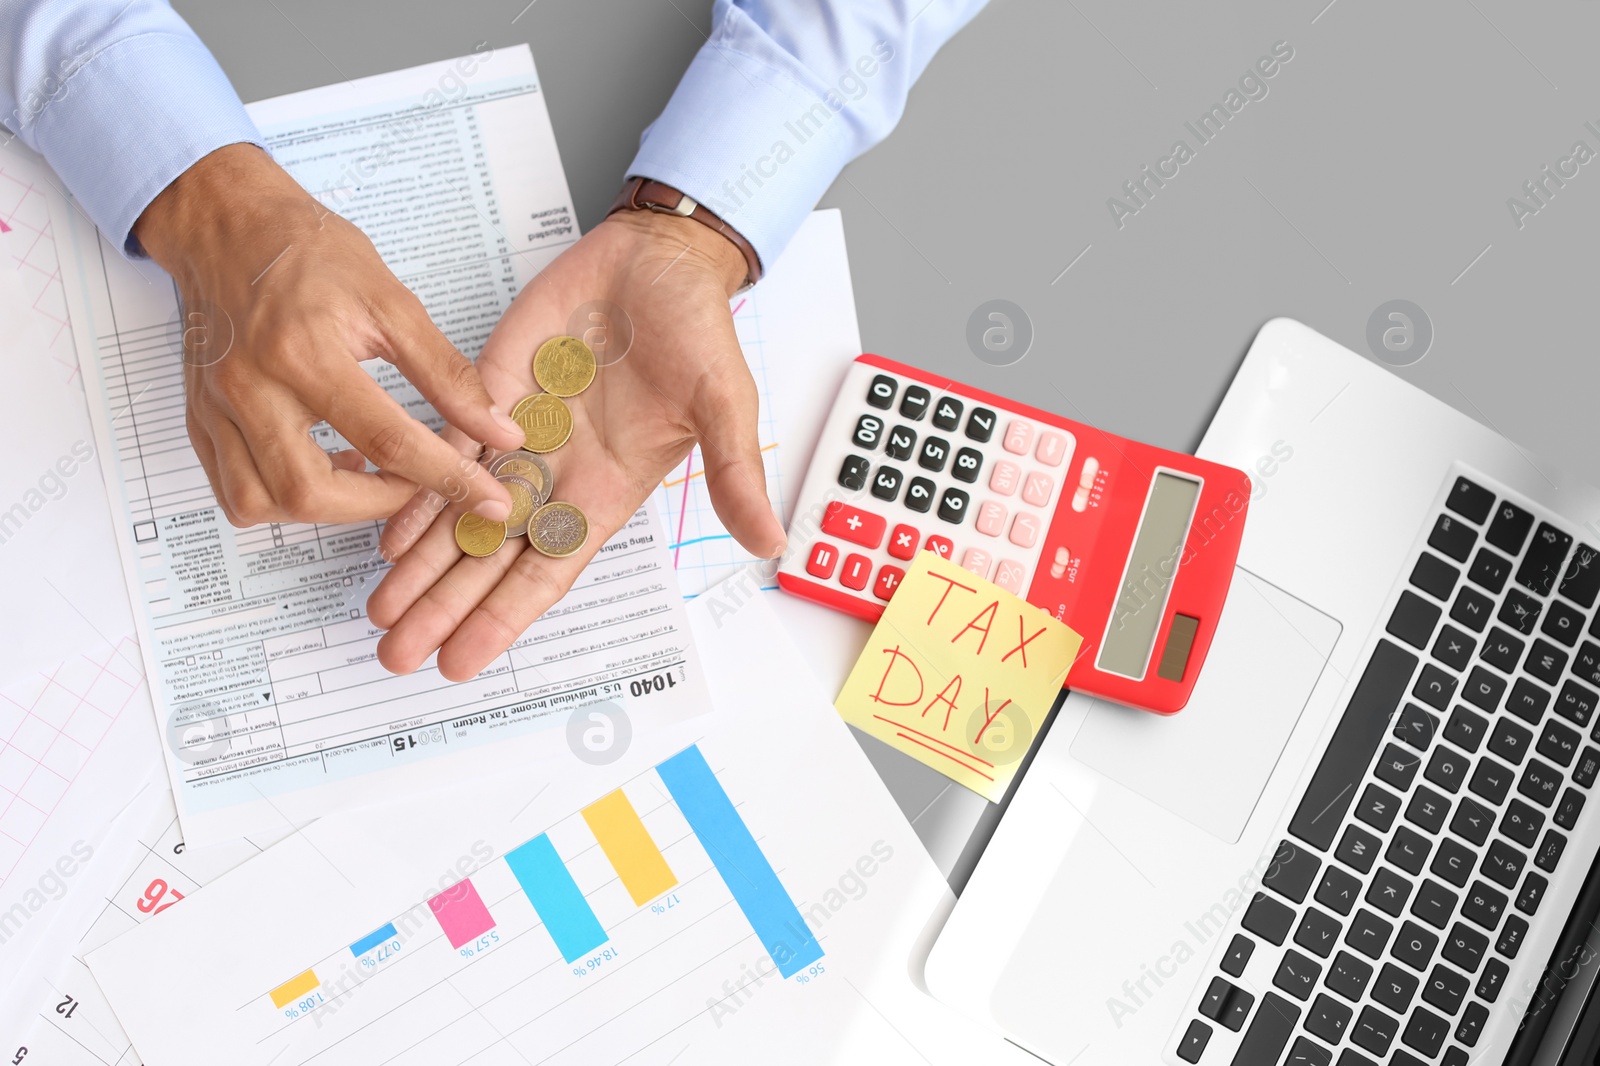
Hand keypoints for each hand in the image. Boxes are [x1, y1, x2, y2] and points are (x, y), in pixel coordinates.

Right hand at [134, 144, 524, 525]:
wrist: (228, 225)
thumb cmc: (309, 254)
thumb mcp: (391, 302)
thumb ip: (447, 374)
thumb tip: (497, 430)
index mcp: (303, 350)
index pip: (385, 439)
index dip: (445, 478)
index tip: (487, 499)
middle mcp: (250, 386)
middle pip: (309, 490)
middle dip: (378, 504)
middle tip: (419, 485)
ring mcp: (215, 407)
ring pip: (260, 503)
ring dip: (326, 510)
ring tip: (370, 477)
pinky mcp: (199, 420)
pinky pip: (233, 492)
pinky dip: (283, 500)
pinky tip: (323, 468)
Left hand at [367, 208, 784, 679]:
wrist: (658, 259)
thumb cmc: (697, 329)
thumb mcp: (723, 403)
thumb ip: (733, 475)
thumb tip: (769, 542)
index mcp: (608, 491)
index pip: (547, 570)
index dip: (503, 617)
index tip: (463, 659)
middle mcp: (558, 476)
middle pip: (489, 558)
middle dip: (443, 608)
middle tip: (397, 655)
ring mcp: (520, 438)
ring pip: (458, 515)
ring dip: (419, 565)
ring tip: (379, 612)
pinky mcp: (489, 393)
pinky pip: (443, 452)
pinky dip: (414, 493)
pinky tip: (385, 534)